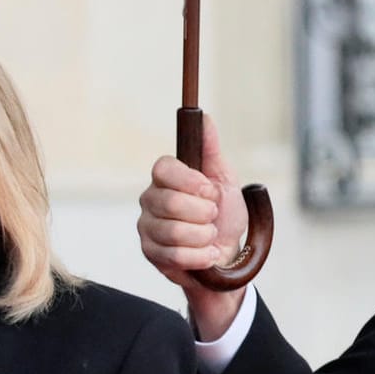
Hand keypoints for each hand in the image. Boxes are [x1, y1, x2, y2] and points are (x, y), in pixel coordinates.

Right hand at [137, 112, 248, 338]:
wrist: (227, 256)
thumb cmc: (225, 216)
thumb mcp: (224, 179)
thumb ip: (210, 149)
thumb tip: (204, 117)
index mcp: (166, 179)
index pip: (163, 168)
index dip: (189, 181)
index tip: (211, 191)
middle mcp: (150, 200)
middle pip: (168, 202)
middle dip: (202, 213)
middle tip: (214, 217)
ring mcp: (147, 227)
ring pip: (172, 231)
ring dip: (203, 236)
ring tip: (211, 237)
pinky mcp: (150, 253)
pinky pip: (173, 254)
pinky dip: (199, 256)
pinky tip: (208, 253)